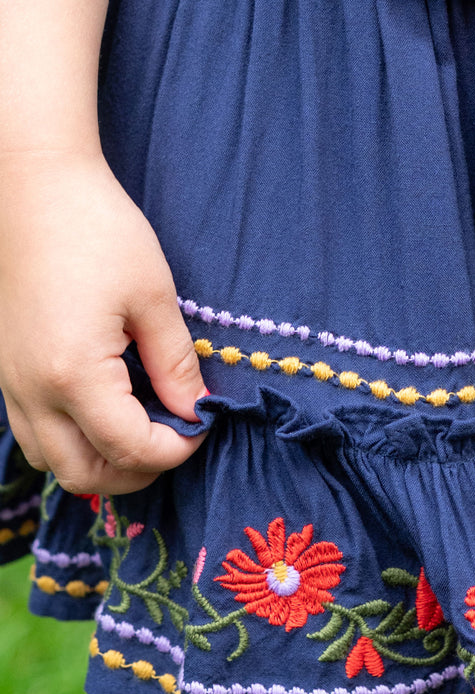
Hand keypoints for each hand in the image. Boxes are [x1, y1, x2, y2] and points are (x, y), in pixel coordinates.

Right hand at [0, 152, 206, 493]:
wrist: (32, 185)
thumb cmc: (98, 230)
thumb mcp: (154, 298)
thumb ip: (176, 366)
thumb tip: (194, 412)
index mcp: (74, 375)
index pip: (132, 449)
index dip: (178, 450)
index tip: (203, 425)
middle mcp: (34, 392)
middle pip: (86, 475)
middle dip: (139, 472)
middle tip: (176, 440)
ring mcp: (12, 385)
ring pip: (55, 463)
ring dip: (103, 463)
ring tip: (143, 431)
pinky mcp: (6, 373)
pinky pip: (37, 435)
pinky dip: (75, 442)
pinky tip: (109, 412)